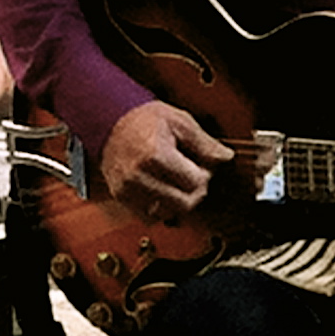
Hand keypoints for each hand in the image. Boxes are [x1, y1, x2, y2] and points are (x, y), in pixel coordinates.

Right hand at [99, 99, 232, 218]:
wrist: (109, 120)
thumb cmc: (143, 119)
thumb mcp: (179, 122)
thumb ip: (204, 143)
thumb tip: (225, 157)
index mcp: (156, 155)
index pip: (196, 184)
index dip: (206, 175)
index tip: (203, 166)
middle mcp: (140, 176)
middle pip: (184, 203)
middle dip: (195, 192)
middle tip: (193, 176)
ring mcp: (129, 189)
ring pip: (168, 213)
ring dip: (178, 201)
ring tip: (176, 181)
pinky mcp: (122, 197)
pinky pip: (149, 216)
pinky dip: (160, 207)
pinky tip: (162, 189)